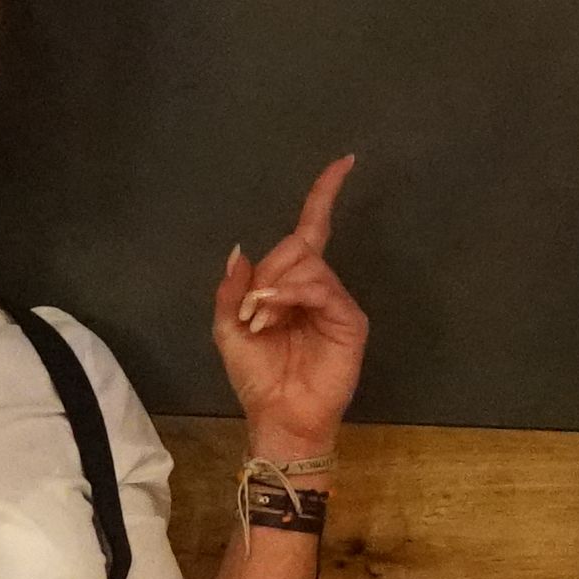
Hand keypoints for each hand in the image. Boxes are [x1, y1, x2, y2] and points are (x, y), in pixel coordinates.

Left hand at [211, 156, 364, 454]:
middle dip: (267, 274)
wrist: (278, 416)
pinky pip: (321, 287)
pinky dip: (291, 295)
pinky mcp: (350, 320)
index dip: (325, 195)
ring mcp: (336, 302)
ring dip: (274, 289)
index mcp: (291, 284)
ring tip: (262, 322)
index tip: (343, 162)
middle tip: (252, 313)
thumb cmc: (257, 377)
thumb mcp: (228, 328)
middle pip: (297, 246)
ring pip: (307, 264)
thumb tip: (240, 249)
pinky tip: (274, 315)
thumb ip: (232, 289)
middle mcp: (318, 286)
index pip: (310, 229)